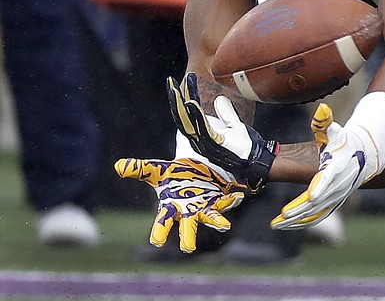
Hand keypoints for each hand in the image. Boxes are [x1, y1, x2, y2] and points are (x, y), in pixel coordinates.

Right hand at [114, 157, 244, 252]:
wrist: (196, 168)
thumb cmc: (175, 175)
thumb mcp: (157, 170)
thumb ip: (139, 169)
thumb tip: (118, 166)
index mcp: (171, 207)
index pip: (162, 222)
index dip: (160, 232)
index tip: (157, 241)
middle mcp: (189, 211)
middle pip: (187, 227)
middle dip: (188, 237)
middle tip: (188, 248)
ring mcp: (205, 207)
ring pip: (211, 217)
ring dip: (217, 221)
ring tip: (224, 226)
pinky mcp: (220, 199)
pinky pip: (226, 201)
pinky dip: (231, 199)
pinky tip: (237, 196)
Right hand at [167, 73, 278, 191]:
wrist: (257, 162)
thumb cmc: (246, 148)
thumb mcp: (234, 126)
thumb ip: (226, 113)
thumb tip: (219, 98)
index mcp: (202, 135)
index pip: (187, 114)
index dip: (180, 100)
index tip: (176, 84)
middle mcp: (199, 140)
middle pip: (182, 117)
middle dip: (175, 99)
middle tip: (170, 82)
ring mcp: (204, 143)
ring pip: (187, 120)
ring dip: (181, 103)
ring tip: (176, 88)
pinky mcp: (213, 144)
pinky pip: (201, 127)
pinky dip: (195, 114)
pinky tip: (191, 102)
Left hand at [271, 103, 376, 229]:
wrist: (363, 156)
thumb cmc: (344, 142)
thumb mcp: (335, 132)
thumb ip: (325, 123)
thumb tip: (322, 109)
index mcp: (337, 167)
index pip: (328, 179)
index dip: (319, 188)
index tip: (310, 196)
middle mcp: (338, 185)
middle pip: (319, 200)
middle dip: (300, 209)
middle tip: (282, 215)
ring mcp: (336, 196)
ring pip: (316, 213)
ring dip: (297, 220)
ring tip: (276, 224)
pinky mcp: (333, 202)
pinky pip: (317, 216)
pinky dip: (302, 223)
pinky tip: (286, 225)